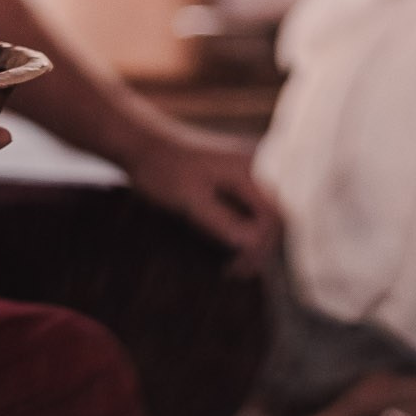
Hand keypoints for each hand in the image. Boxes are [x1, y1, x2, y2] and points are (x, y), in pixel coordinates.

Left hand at [124, 120, 281, 272]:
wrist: (142, 144)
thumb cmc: (162, 169)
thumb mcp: (189, 200)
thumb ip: (221, 221)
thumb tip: (251, 246)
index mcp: (248, 169)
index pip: (272, 216)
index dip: (261, 247)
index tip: (239, 268)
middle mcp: (254, 166)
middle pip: (273, 216)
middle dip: (260, 247)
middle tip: (237, 272)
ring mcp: (246, 171)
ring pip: (264, 213)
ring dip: (254, 241)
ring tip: (235, 265)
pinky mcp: (234, 178)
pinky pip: (250, 207)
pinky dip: (245, 229)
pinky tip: (231, 246)